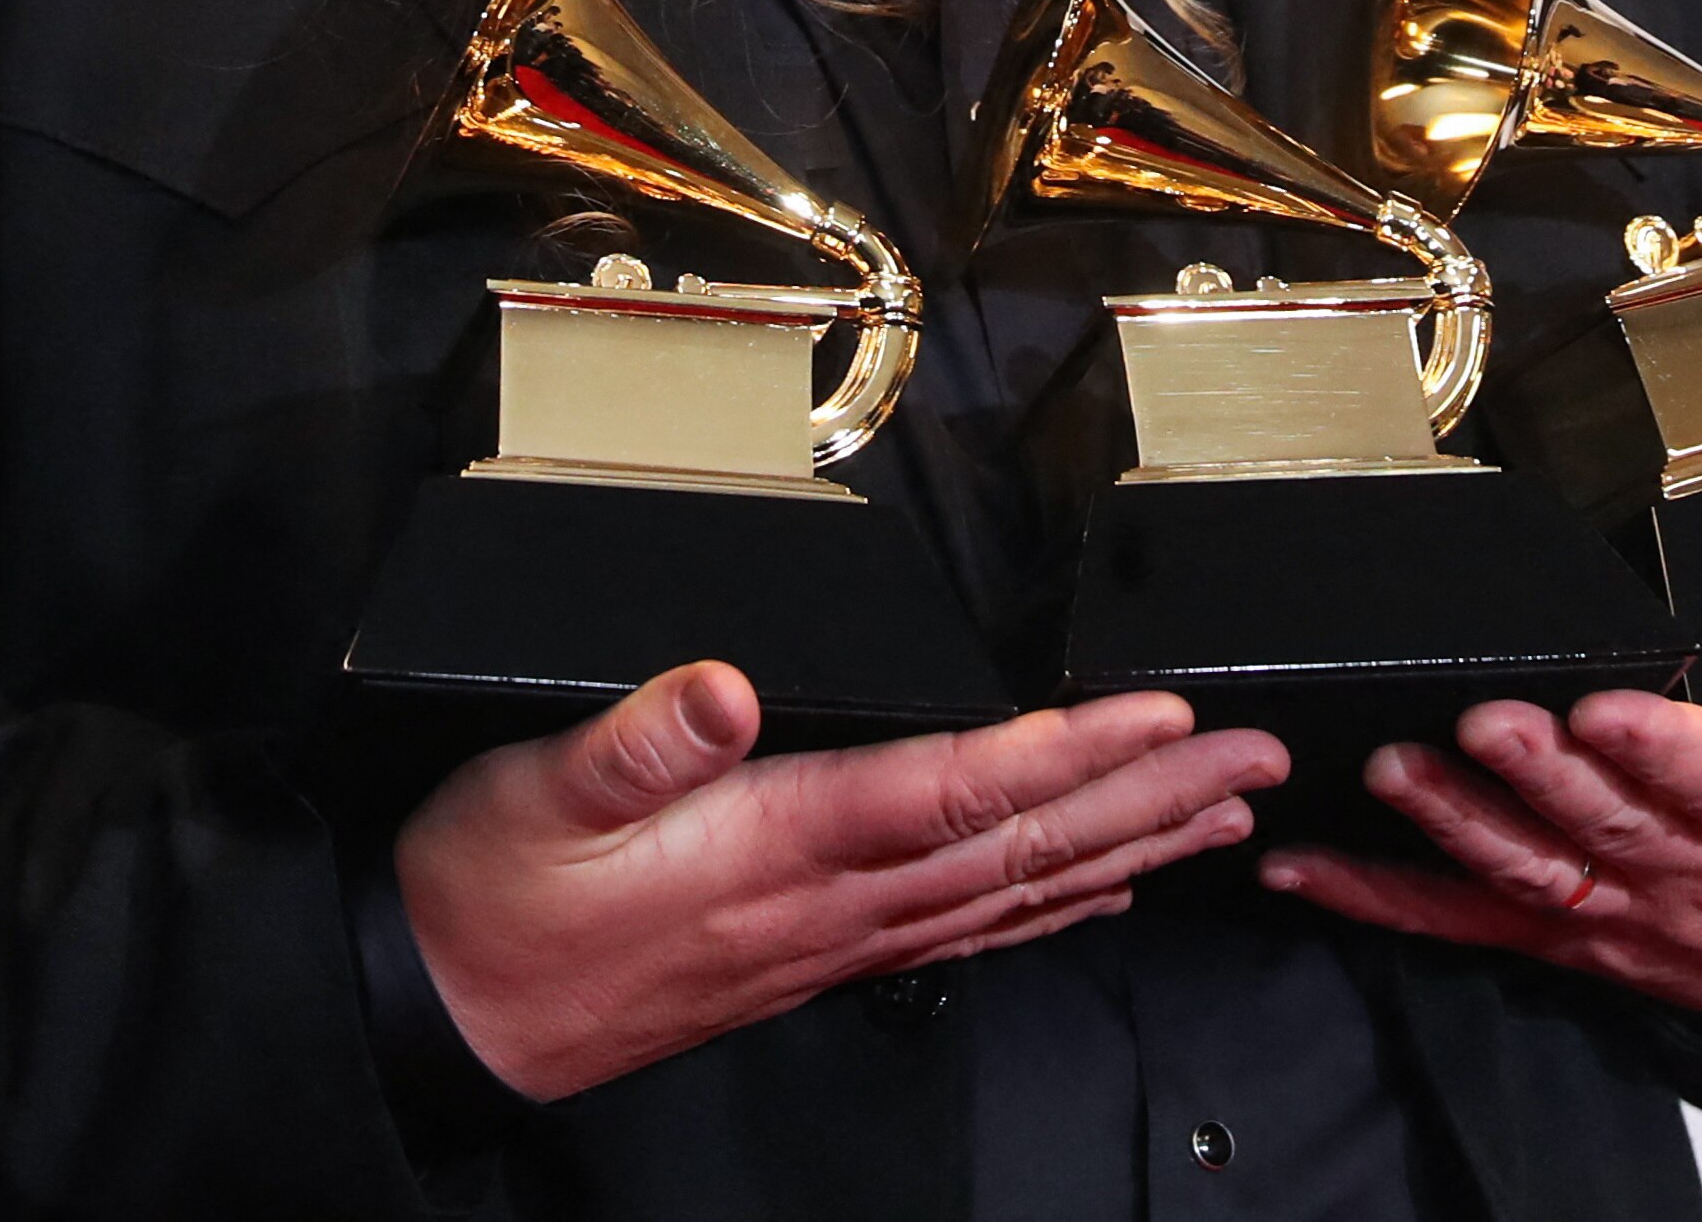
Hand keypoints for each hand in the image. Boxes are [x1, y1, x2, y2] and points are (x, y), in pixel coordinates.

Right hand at [396, 662, 1285, 1102]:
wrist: (442, 1014)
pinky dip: (1049, 906)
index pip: (956, 793)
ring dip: (1127, 850)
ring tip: (1222, 816)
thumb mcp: (533, 793)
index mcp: (774, 847)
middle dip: (1150, 799)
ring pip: (1013, 895)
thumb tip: (725, 687)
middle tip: (1258, 760)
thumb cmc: (486, 896)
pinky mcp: (813, 962)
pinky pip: (964, 935)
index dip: (1070, 754)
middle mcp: (826, 906)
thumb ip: (636, 740)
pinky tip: (1097, 890)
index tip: (1167, 716)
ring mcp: (829, 944)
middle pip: (1021, 848)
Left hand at [1256, 623, 1701, 1020]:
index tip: (1611, 711)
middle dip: (1542, 773)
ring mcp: (1622, 907)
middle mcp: (1696, 872)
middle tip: (1485, 719)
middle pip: (1611, 822)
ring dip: (1460, 822)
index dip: (1665, 752)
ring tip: (1396, 769)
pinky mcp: (1565, 926)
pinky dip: (1383, 894)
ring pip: (1532, 868)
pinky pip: (1465, 917)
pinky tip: (1307, 864)